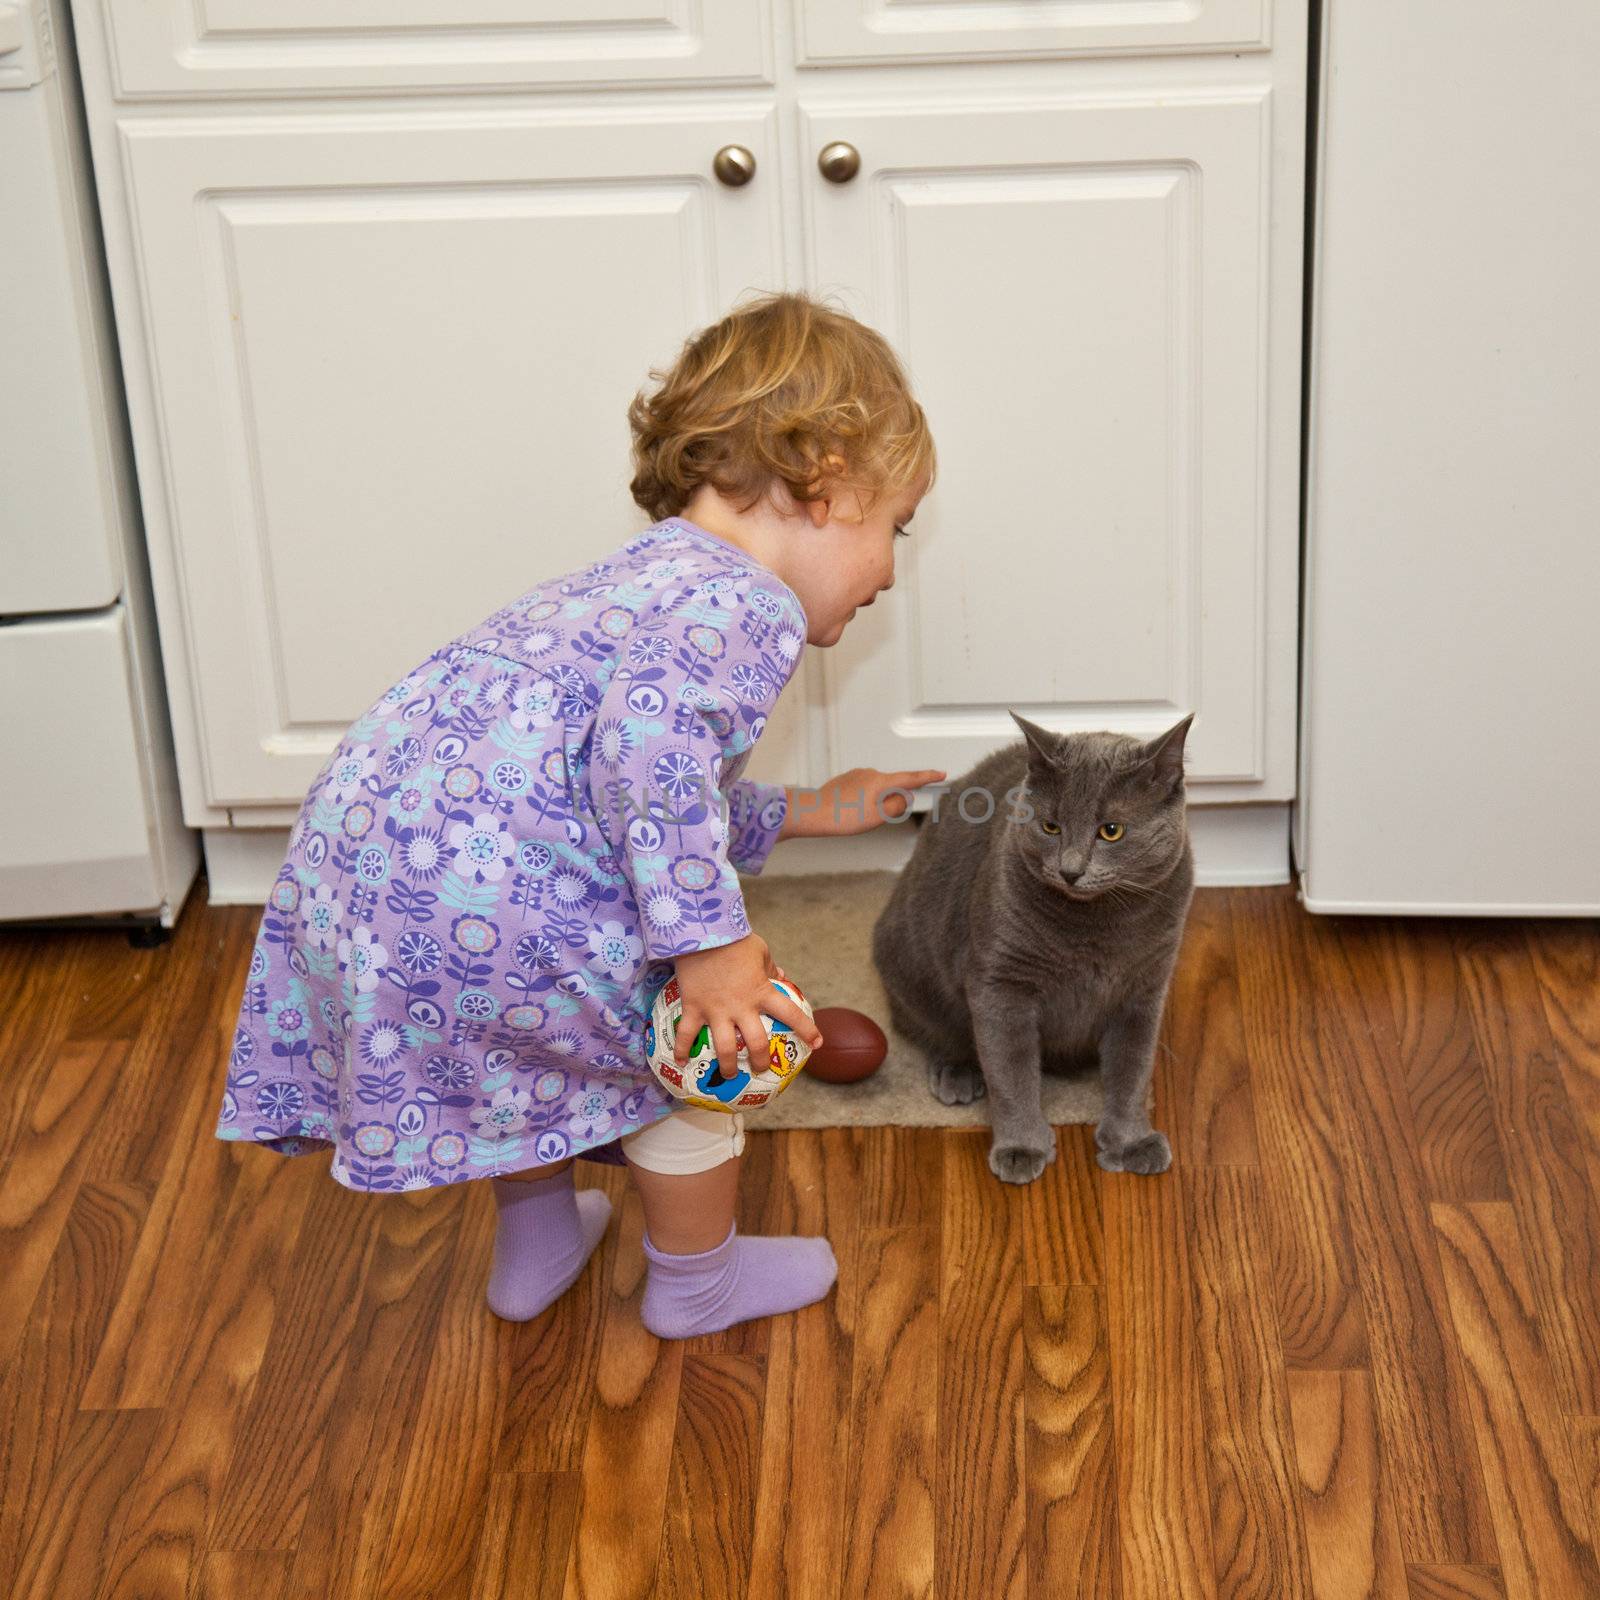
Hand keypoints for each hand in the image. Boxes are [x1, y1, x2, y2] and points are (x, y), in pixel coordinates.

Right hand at [672, 933, 822, 1080]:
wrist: (701, 931)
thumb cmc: (734, 939)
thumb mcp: (760, 951)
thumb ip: (770, 967)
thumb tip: (781, 975)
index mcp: (761, 992)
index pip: (791, 1014)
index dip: (806, 1030)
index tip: (818, 1043)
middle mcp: (741, 1007)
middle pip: (755, 1043)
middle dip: (760, 1061)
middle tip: (760, 1069)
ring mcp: (716, 1010)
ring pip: (724, 1047)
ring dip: (727, 1065)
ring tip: (728, 1075)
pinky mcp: (693, 1007)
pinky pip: (686, 1034)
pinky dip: (681, 1050)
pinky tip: (680, 1062)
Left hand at [779, 767, 947, 838]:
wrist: (813, 813)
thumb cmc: (842, 817)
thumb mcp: (877, 817)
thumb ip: (896, 805)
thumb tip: (904, 797)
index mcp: (881, 781)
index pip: (911, 778)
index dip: (928, 777)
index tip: (941, 774)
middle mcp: (870, 773)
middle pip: (892, 787)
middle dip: (892, 802)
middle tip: (876, 819)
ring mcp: (857, 775)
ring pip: (876, 790)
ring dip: (875, 803)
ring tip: (858, 818)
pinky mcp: (846, 780)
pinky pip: (863, 790)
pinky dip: (863, 800)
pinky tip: (850, 812)